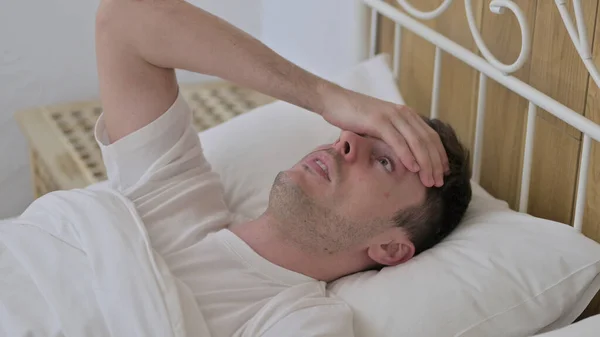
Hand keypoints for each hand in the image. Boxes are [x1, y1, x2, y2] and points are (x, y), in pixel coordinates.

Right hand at [319, 85, 448, 187]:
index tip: (443, 173)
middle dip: (435, 163)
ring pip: (416, 142)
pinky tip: (413, 168)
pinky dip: (407, 155)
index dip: (440, 155)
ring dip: (425, 163)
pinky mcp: (378, 120)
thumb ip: (392, 136)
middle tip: (438, 182)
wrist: (333, 100)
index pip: (430, 136)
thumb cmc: (353, 116)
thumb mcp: (379, 126)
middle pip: (427, 140)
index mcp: (406, 114)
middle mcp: (403, 113)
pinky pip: (397, 140)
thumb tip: (402, 157)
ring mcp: (391, 116)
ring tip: (429, 180)